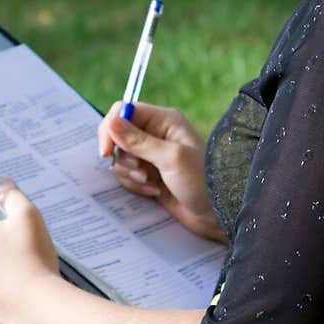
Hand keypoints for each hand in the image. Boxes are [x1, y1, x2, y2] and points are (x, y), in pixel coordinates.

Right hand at [97, 101, 226, 242]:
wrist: (218, 212)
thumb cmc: (202, 179)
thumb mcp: (170, 158)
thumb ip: (138, 141)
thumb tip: (111, 121)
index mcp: (163, 120)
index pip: (124, 112)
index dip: (110, 128)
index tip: (106, 151)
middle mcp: (156, 134)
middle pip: (118, 136)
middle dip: (123, 157)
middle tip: (140, 171)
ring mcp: (152, 156)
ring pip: (121, 158)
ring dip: (130, 174)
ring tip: (151, 184)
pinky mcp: (150, 175)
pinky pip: (128, 176)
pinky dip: (136, 185)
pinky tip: (154, 192)